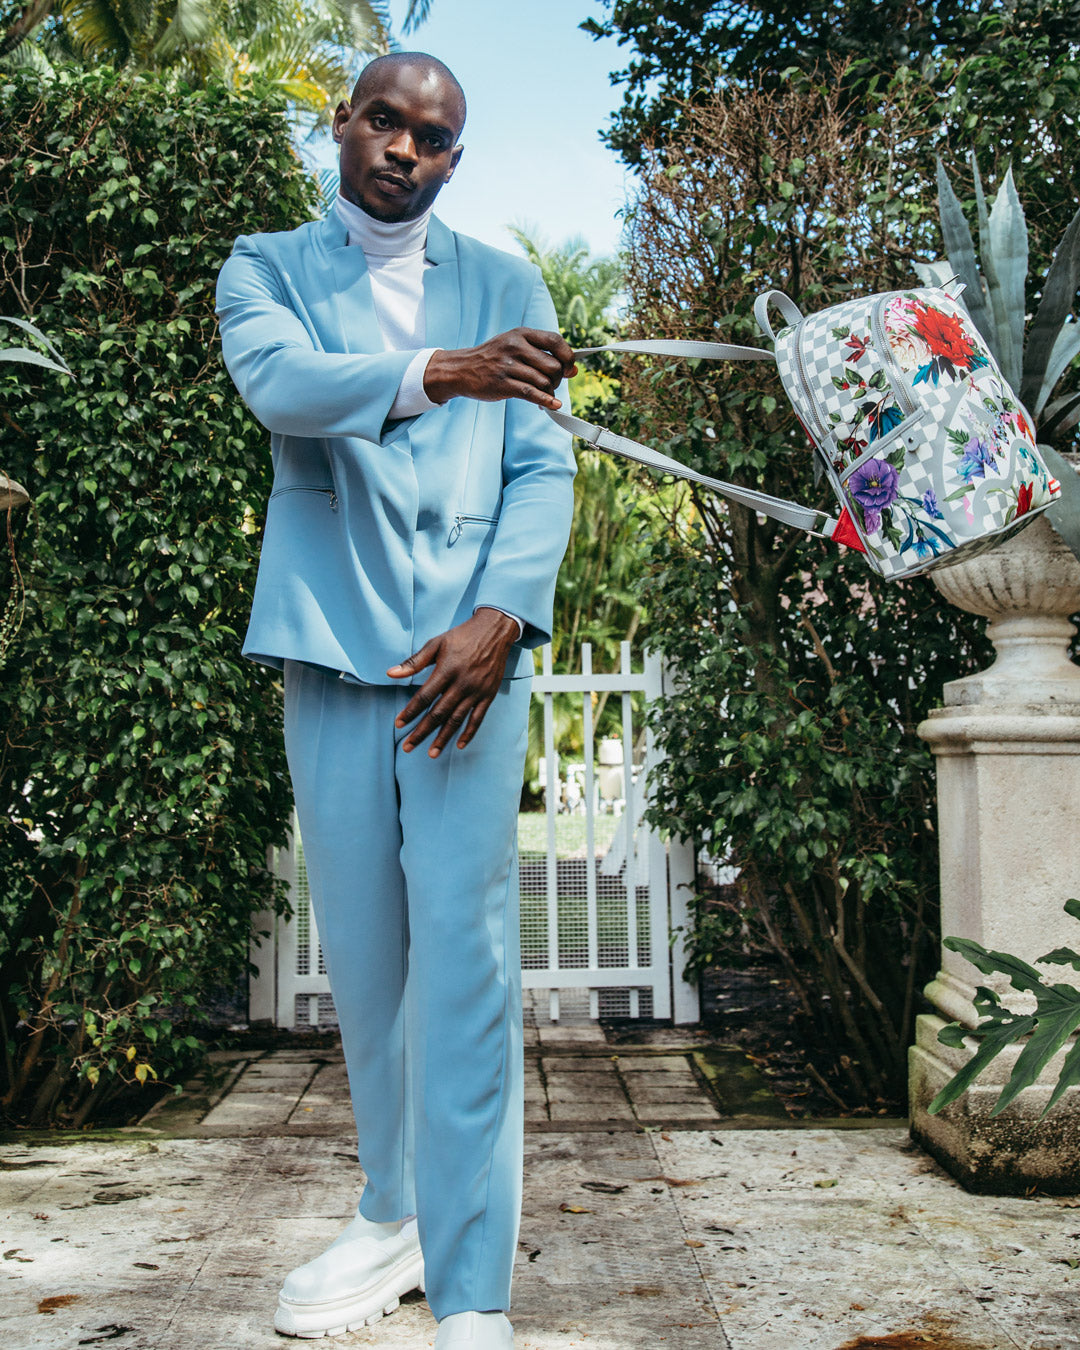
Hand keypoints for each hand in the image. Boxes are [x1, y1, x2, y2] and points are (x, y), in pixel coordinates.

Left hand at [386, 608, 520, 757]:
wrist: (494, 631)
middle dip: (421, 732)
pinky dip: (468, 733)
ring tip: (430, 754)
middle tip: (407, 747)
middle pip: (438, 713)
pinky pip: (477, 718)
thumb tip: (390, 673)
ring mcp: (476, 691)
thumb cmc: (461, 636)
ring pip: (456, 720)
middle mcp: (462, 683)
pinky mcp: (488, 695)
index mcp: (447, 670)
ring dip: (442, 738)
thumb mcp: (436, 643)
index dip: (410, 712)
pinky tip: (458, 745)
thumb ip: (414, 662)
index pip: (424, 697)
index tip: (399, 724)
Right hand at [423, 328, 576, 410]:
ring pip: (543, 381)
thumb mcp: (514, 346)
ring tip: (545, 396)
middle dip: (558, 380)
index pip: (555, 341)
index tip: (569, 369)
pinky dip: (545, 401)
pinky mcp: (502, 384)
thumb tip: (574, 369)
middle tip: (551, 385)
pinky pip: (531, 393)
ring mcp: (508, 366)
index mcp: (521, 334)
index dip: (567, 356)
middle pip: (553, 365)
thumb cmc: (493, 359)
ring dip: (549, 393)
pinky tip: (552, 406)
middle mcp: (515, 347)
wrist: (460, 369)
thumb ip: (542, 354)